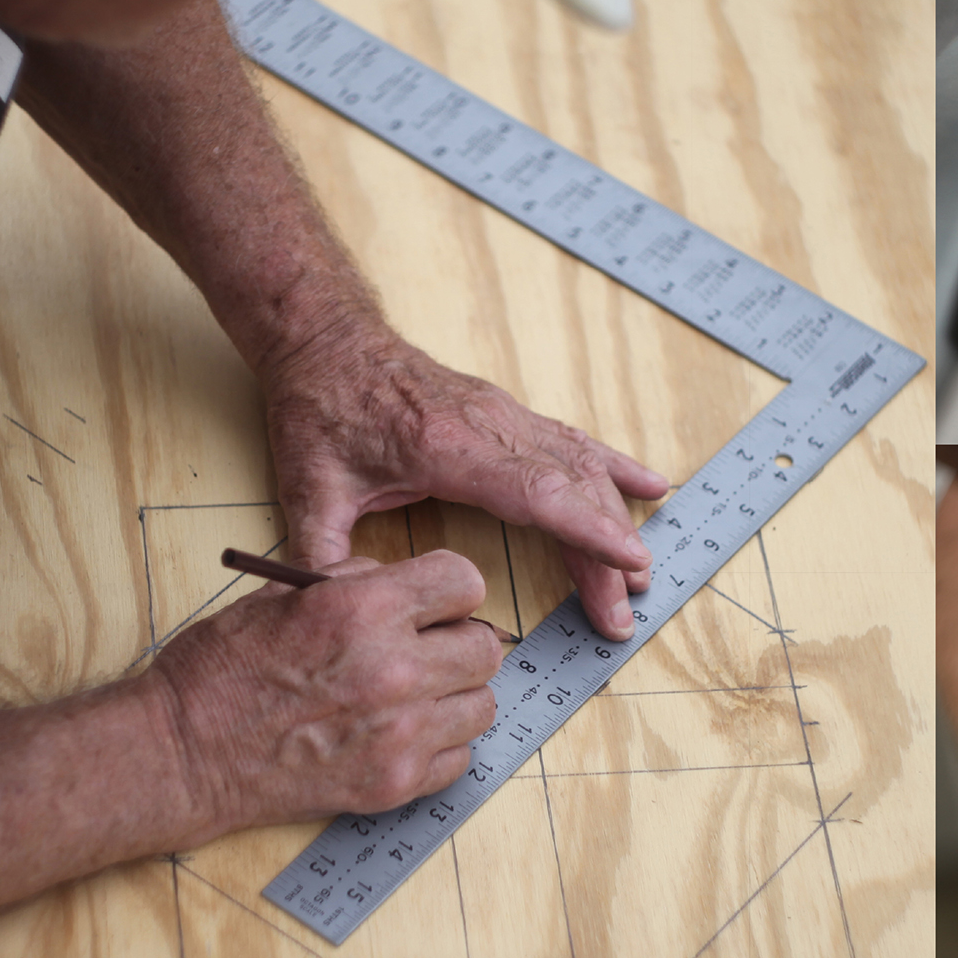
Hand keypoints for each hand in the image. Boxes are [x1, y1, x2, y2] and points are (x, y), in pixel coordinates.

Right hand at [143, 551, 503, 833]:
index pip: (466, 583)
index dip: (451, 589)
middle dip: (458, 642)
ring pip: (482, 705)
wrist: (183, 752)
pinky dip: (440, 746)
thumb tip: (407, 586)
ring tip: (415, 695)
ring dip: (455, 696)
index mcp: (365, 610)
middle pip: (485, 648)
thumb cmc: (221, 670)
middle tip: (427, 649)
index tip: (435, 602)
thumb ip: (358, 583)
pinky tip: (402, 734)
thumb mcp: (284, 596)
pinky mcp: (393, 784)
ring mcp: (399, 734)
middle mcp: (393, 670)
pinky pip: (459, 757)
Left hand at [261, 317, 667, 642]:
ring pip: (579, 466)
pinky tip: (650, 487)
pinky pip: (573, 442)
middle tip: (622, 612)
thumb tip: (337, 616)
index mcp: (446, 446)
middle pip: (569, 489)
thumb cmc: (319, 408)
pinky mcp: (509, 415)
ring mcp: (505, 416)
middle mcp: (488, 425)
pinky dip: (614, 467)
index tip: (629, 562)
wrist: (328, 341)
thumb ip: (321, 558)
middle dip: (605, 551)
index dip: (587, 528)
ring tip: (636, 575)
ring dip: (613, 520)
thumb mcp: (307, 488)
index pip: (536, 491)